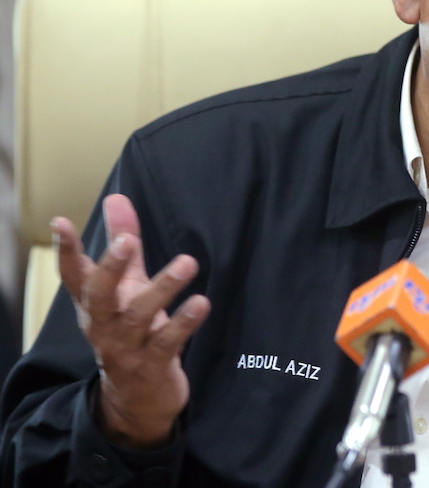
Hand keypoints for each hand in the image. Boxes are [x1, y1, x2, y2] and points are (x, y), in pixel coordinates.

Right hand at [53, 193, 210, 449]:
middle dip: (111, 268)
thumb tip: (117, 196)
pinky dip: (184, 322)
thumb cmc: (133, 329)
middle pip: (99, 294)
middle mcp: (105, 324)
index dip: (67, 249)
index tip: (59, 221)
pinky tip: (202, 303)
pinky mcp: (153, 365)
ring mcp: (127, 347)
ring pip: (138, 316)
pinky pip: (168, 342)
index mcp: (95, 304)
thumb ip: (124, 242)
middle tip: (127, 241)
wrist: (139, 398)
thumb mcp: (128, 286)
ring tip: (188, 262)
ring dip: (163, 288)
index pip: (75, 274)